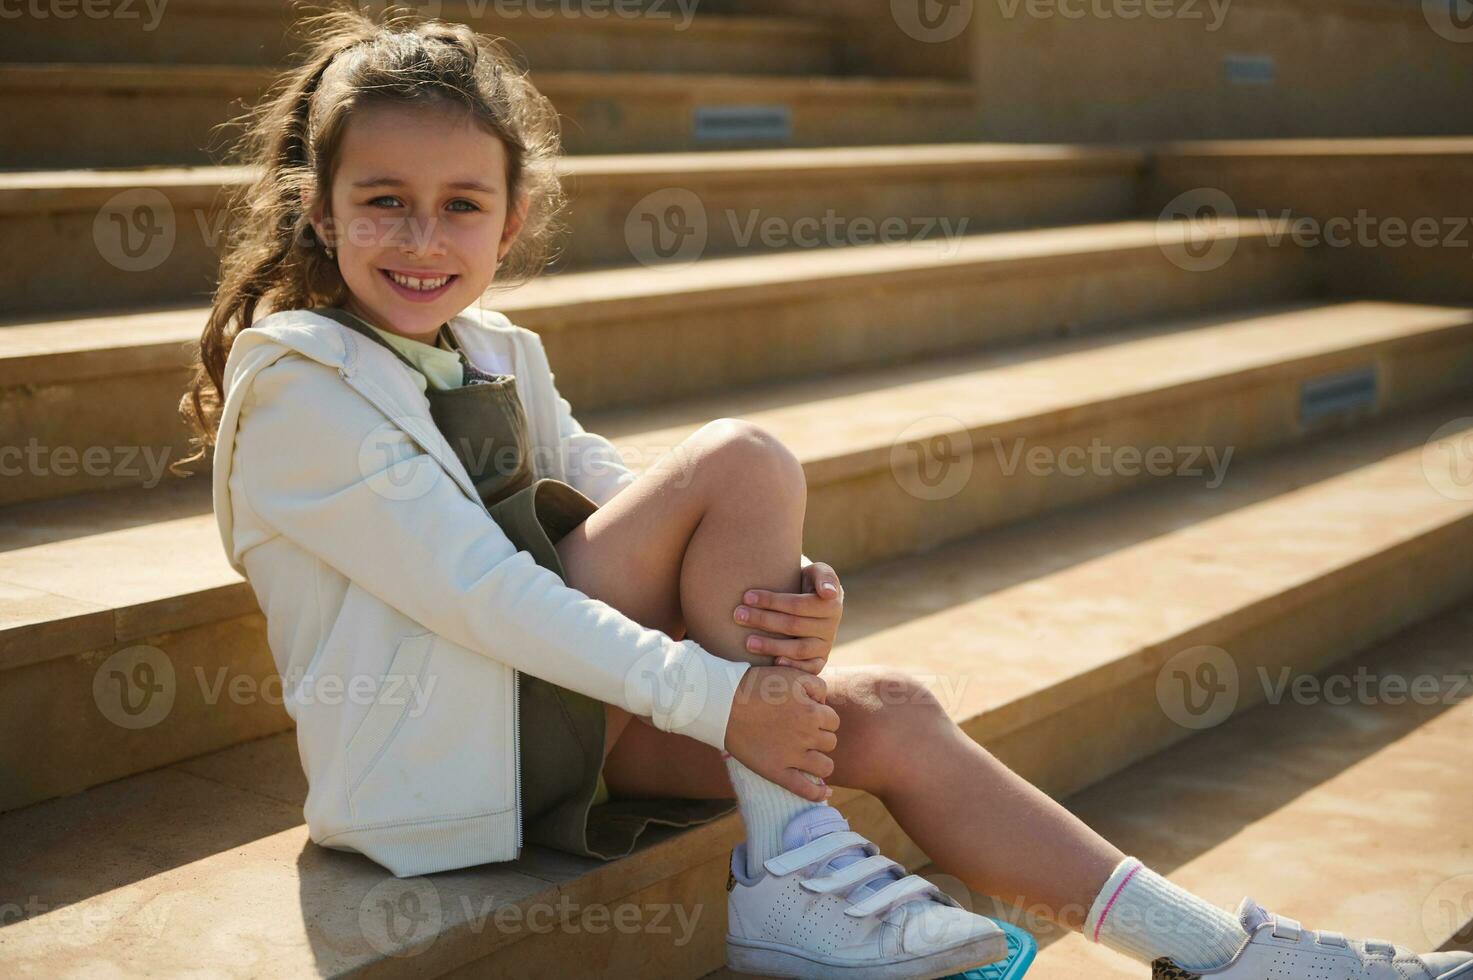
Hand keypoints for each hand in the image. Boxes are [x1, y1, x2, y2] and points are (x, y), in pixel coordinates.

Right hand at [723, 666, 838, 801]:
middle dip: (820, 737)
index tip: (807, 716)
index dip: (821, 717)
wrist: (723, 703)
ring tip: (809, 757)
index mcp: (812, 711)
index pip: (833, 720)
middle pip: (830, 742)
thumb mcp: (791, 675)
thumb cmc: (755, 686)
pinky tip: (824, 792)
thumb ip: (816, 686)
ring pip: (825, 766)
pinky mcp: (777, 772)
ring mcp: (792, 756)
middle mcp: (806, 735)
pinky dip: (818, 793)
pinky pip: (806, 789)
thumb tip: (823, 704)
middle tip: (802, 733)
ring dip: (821, 761)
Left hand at [733, 561, 842, 674]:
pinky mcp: (820, 660)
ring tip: (748, 642)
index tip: (746, 596)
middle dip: (763, 620)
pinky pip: (809, 668)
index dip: (771, 601)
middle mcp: (830, 627)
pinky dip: (793, 667)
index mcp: (831, 605)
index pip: (797, 605)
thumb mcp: (818, 573)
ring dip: (772, 646)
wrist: (813, 601)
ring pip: (799, 649)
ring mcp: (825, 645)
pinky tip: (774, 663)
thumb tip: (828, 593)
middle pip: (793, 625)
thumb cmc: (809, 583)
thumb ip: (824, 576)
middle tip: (738, 615)